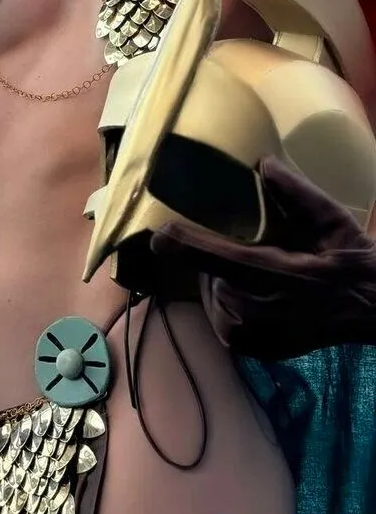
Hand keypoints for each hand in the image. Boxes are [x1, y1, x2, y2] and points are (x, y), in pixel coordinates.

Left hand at [150, 157, 375, 359]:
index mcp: (279, 275)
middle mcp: (262, 310)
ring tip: (254, 276)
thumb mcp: (331, 221)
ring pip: (212, 297)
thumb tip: (264, 163)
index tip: (158, 236)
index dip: (187, 245)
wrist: (372, 311)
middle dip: (216, 260)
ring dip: (220, 282)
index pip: (221, 258)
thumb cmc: (348, 261)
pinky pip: (220, 320)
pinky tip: (250, 296)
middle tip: (247, 252)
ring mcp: (255, 335)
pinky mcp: (252, 350)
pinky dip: (226, 304)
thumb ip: (296, 192)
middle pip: (211, 276)